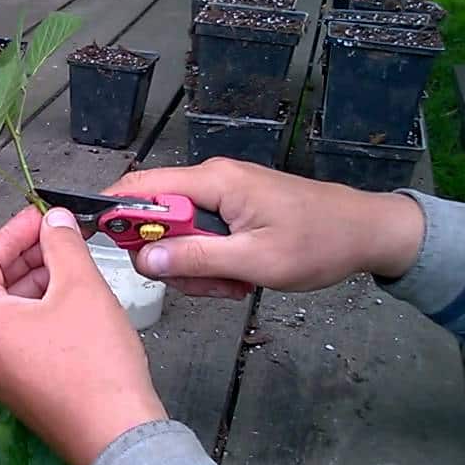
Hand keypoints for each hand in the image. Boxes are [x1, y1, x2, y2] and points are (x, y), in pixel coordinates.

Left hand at [0, 206, 166, 464]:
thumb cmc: (96, 366)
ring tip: (74, 265)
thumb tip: (53, 219)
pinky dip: (42, 310)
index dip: (12, 231)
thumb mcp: (81, 286)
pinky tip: (74, 299)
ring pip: (9, 309)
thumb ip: (62, 243)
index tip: (42, 217)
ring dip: (38, 281)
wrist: (117, 435)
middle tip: (61, 236)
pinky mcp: (19, 384)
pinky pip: (21, 334)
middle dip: (27, 254)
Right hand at [102, 158, 424, 297]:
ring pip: (178, 234)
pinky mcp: (233, 208)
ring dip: (196, 266)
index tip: (96, 242)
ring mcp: (222, 194)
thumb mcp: (255, 262)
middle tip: (206, 284)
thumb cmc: (319, 243)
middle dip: (170, 257)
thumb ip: (196, 259)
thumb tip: (145, 261)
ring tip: (233, 284)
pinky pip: (201, 236)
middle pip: (156, 217)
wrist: (368, 232)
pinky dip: (212, 262)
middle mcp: (211, 180)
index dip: (112, 212)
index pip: (140, 187)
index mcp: (212, 181)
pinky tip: (240, 278)